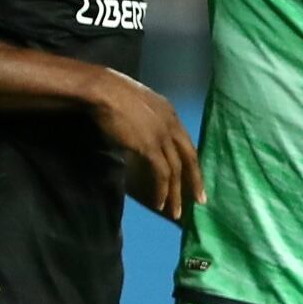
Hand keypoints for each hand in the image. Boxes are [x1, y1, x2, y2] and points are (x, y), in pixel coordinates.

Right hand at [90, 71, 203, 220]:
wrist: (102, 91)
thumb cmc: (110, 95)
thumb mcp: (137, 106)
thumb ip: (144, 122)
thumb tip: (141, 138)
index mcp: (169, 112)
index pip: (186, 142)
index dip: (190, 161)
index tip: (194, 177)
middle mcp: (171, 124)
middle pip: (190, 157)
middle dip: (196, 180)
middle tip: (200, 201)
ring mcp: (163, 136)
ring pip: (177, 170)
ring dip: (176, 193)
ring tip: (176, 212)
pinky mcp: (151, 147)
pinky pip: (162, 174)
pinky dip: (162, 190)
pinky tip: (160, 203)